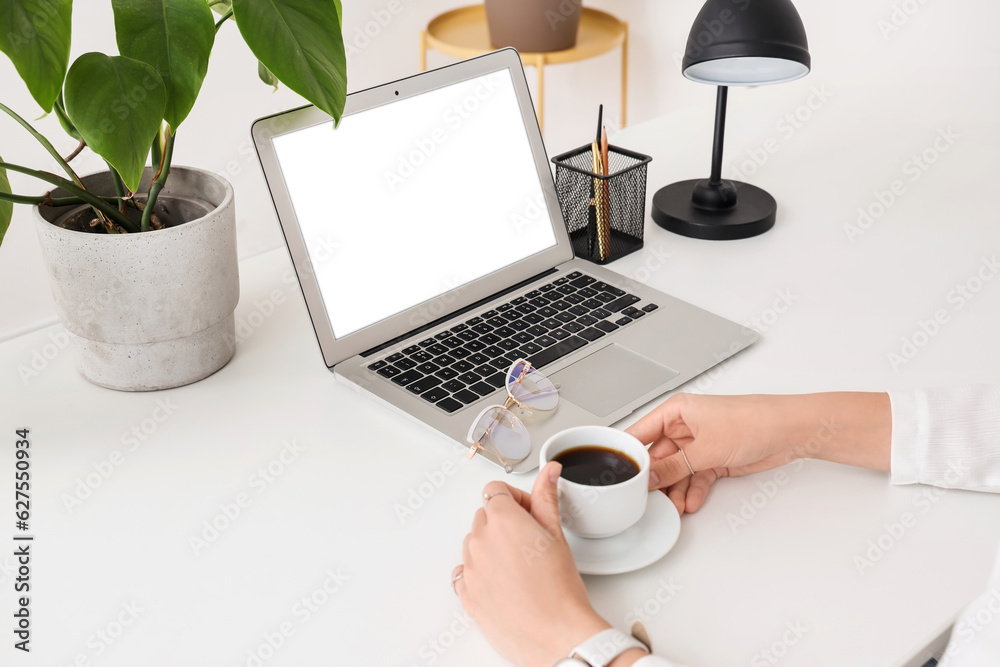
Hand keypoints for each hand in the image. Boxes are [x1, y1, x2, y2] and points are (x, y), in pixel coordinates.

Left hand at [454, 462, 612, 666]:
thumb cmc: (560, 591)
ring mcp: (470, 568)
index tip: (530, 513)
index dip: (517, 499)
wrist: (556, 636)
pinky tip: (504, 582)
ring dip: (492, 547)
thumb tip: (549, 471)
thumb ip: (547, 497)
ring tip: (521, 566)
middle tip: (531, 542)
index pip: (496, 490)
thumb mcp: (557, 535)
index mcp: (502, 519)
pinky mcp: (466, 594)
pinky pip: (465, 572)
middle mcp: (480, 540)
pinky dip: (480, 572)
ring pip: (475, 543)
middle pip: (486, 515)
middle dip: (505, 522)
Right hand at [626, 392, 890, 515]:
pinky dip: (693, 491)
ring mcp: (699, 443)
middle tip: (647, 501)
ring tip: (673, 508)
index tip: (618, 476)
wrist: (789, 431)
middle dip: (655, 481)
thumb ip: (673, 466)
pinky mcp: (714, 458)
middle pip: (658, 457)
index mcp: (675, 411)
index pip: (640, 433)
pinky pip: (695, 477)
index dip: (628, 455)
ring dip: (675, 490)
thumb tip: (648, 478)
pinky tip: (691, 503)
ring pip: (677, 471)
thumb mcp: (704, 448)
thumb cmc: (752, 420)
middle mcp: (684, 426)